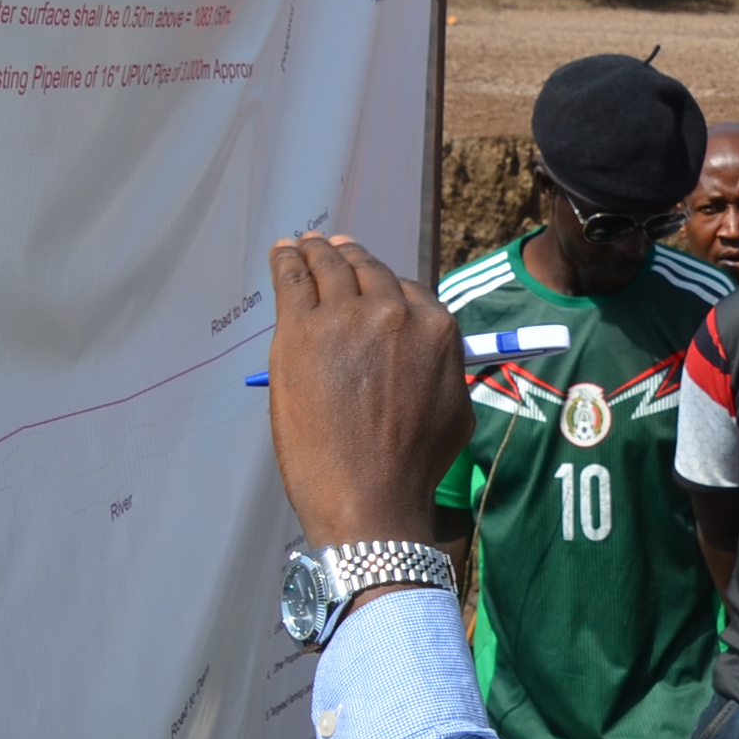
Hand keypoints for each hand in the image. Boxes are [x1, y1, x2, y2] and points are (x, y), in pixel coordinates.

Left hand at [266, 234, 470, 549]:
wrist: (369, 494)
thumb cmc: (413, 466)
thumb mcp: (455, 410)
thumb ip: (441, 367)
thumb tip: (424, 353)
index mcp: (437, 329)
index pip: (407, 289)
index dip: (383, 285)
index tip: (367, 281)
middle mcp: (395, 312)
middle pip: (367, 270)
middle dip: (349, 257)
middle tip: (332, 248)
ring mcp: (346, 317)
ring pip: (329, 266)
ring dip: (315, 251)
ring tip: (303, 244)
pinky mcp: (301, 329)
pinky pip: (292, 278)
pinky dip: (287, 260)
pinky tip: (282, 253)